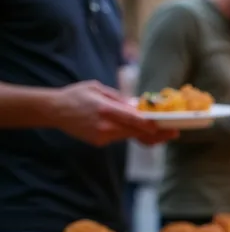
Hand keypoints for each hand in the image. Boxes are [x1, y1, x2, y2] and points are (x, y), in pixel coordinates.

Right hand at [50, 81, 176, 145]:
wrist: (54, 110)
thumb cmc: (77, 95)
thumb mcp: (98, 89)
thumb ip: (119, 99)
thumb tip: (137, 106)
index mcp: (105, 109)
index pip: (132, 119)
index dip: (150, 125)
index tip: (165, 127)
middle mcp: (105, 125)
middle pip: (135, 131)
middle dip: (156, 133)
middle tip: (174, 132)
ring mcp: (102, 136)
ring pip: (129, 136)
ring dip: (144, 133)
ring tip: (163, 133)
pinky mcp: (99, 142)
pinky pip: (119, 138)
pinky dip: (127, 133)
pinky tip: (136, 130)